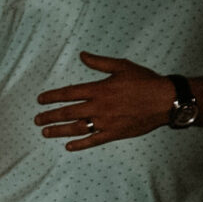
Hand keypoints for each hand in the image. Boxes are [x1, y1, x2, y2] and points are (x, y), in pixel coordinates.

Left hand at [34, 53, 177, 150]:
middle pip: (68, 112)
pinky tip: (68, 146)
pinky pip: (93, 140)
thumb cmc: (145, 81)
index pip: (69, 93)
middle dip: (50, 116)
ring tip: (45, 132)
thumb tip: (82, 55)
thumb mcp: (122, 66)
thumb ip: (99, 62)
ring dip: (59, 131)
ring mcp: (106, 122)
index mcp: (99, 89)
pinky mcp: (115, 133)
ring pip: (76, 128)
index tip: (40, 100)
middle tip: (37, 119)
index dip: (52, 97)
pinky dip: (80, 144)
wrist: (166, 100)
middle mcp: (99, 107)